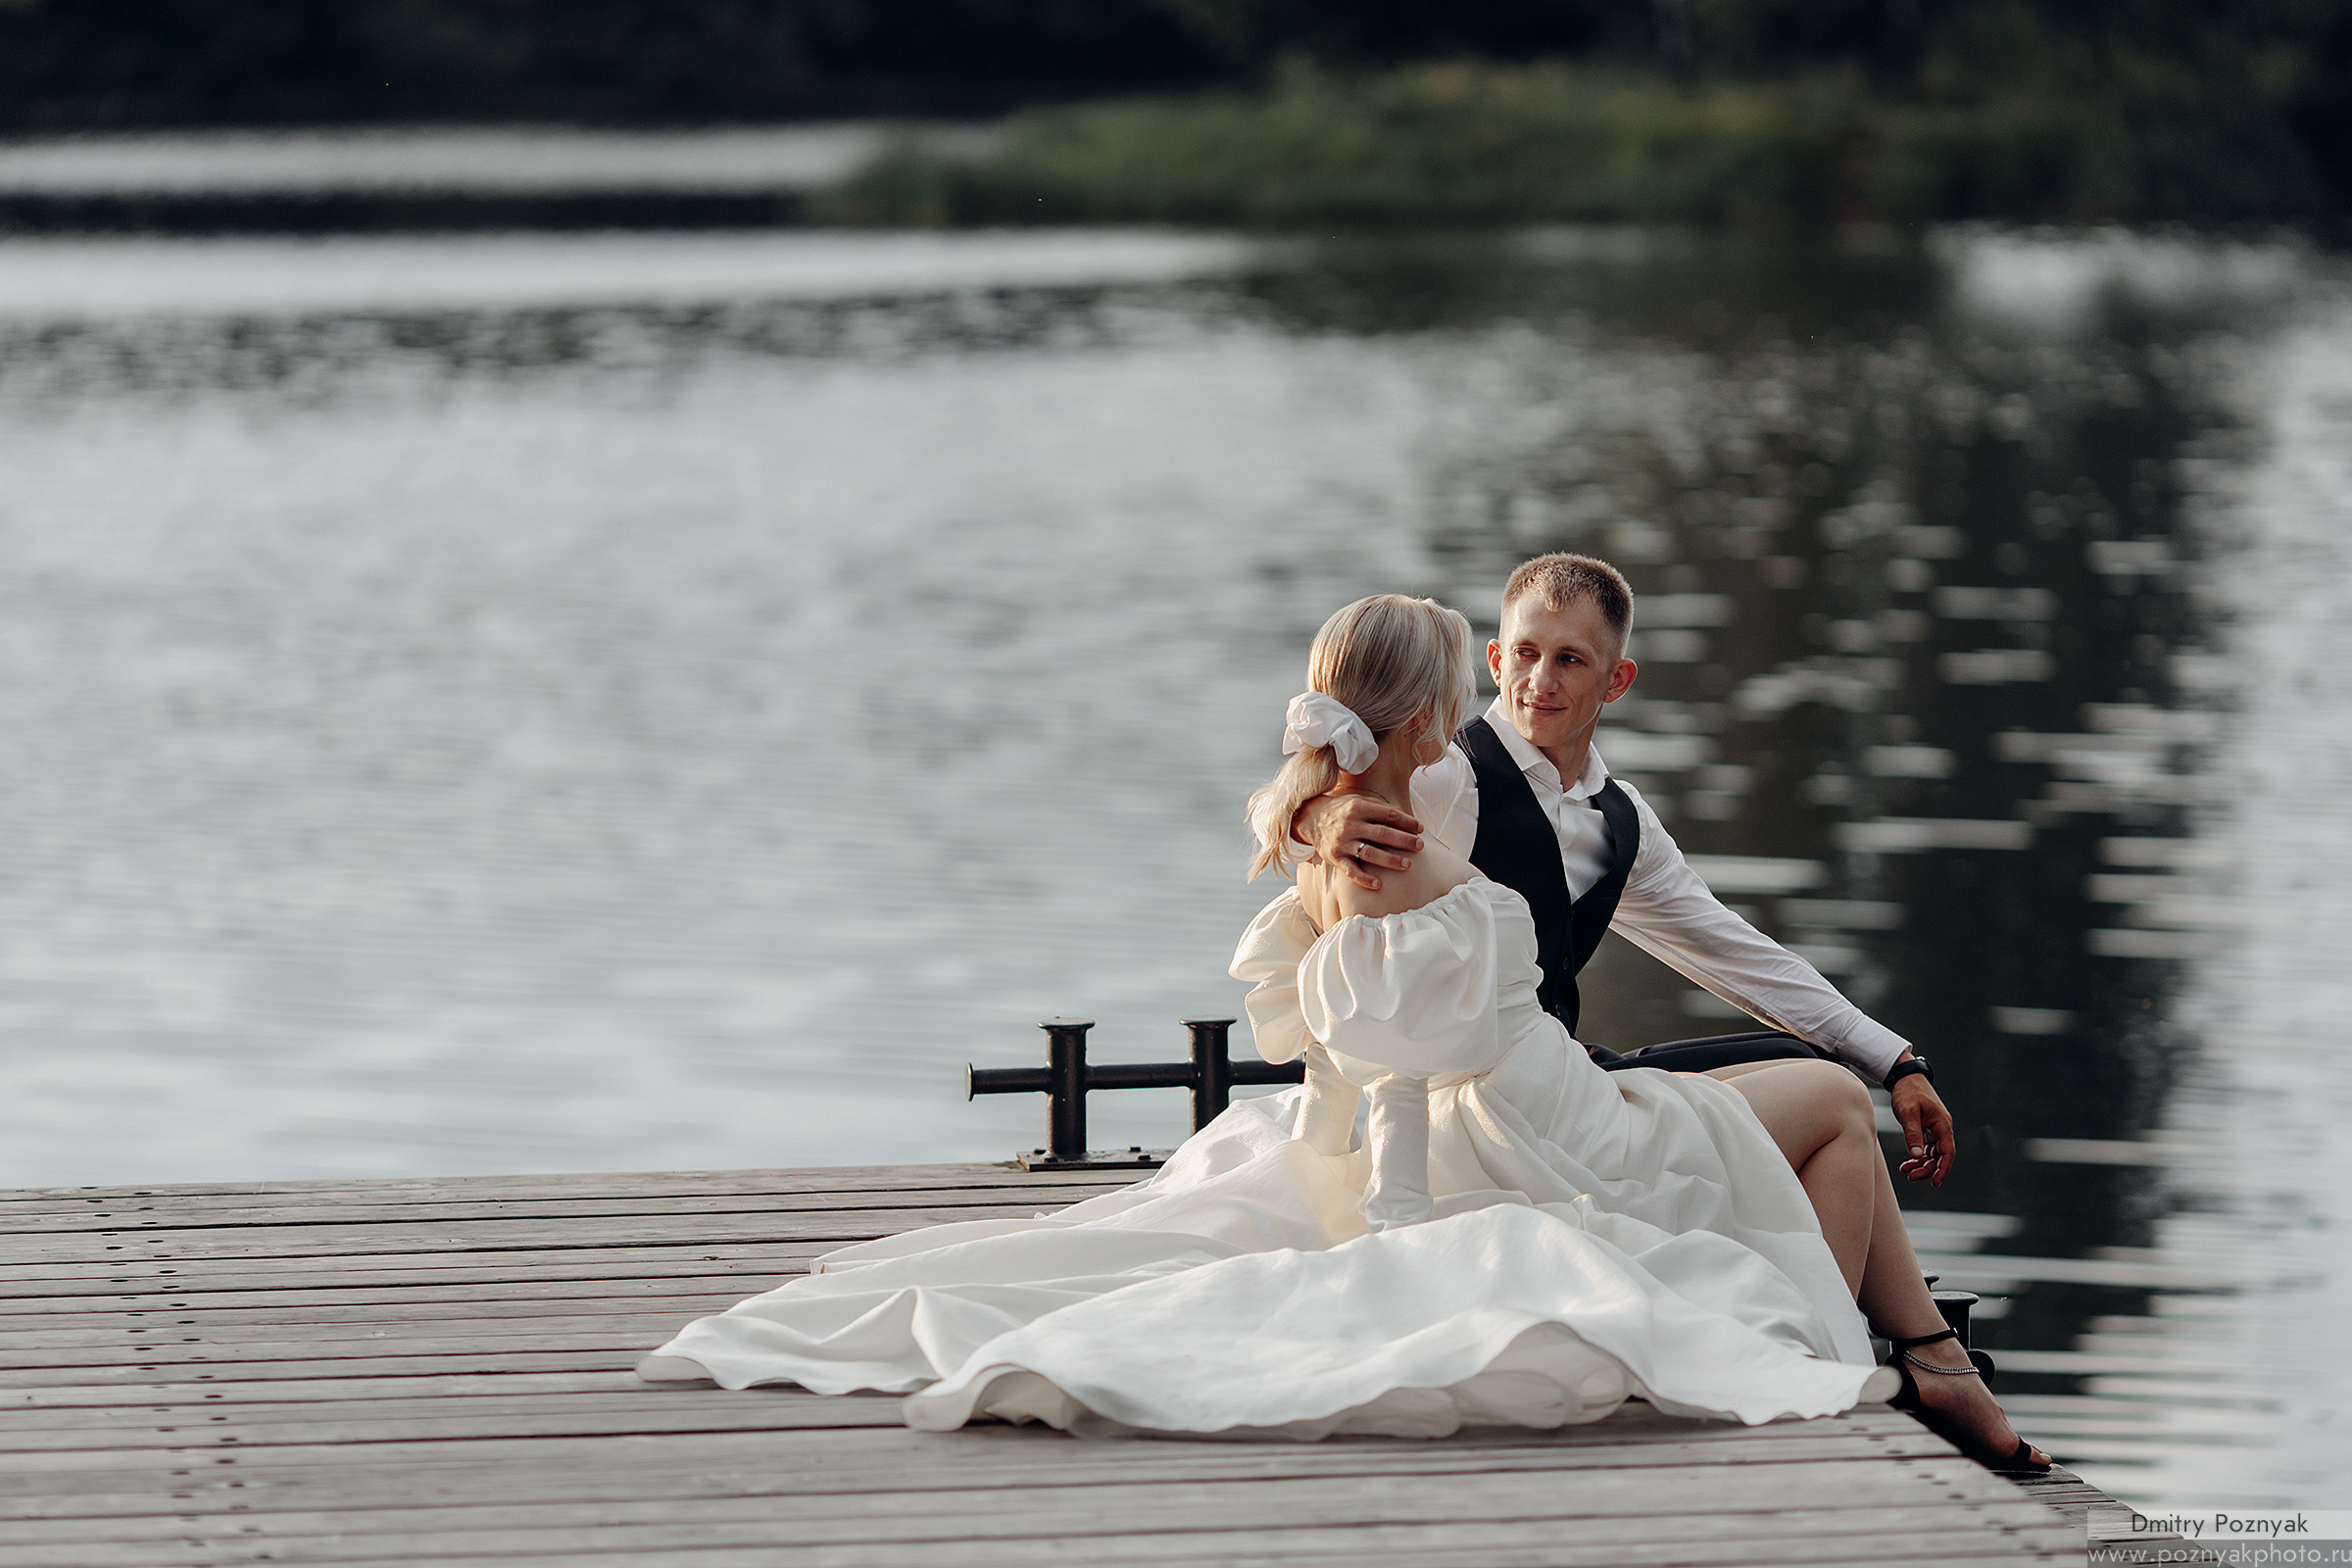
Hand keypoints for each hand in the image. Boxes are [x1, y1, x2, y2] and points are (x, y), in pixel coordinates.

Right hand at [1293, 793, 1422, 892]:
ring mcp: (1342, 843)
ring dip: (1390, 860)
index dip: (1406, 822)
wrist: (1311, 818)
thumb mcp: (1358, 801)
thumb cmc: (1342, 809)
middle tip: (1420, 846)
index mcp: (1357, 807)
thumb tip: (1405, 817)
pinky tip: (1379, 884)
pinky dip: (1364, 879)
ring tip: (1407, 865)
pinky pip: (1351, 871)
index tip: (1420, 829)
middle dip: (1404, 840)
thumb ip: (1380, 807)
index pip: (1388, 815)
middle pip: (1382, 834)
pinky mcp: (1335, 857)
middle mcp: (1350, 825)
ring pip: (1370, 853)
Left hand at [1890, 1071, 1954, 1185]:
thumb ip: (1912, 1134)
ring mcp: (1934, 1129)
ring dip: (1921, 1164)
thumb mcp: (1908, 1113)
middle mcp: (1941, 1128)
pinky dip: (1918, 1156)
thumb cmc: (1908, 1092)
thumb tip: (1916, 1156)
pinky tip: (1907, 1163)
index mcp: (1942, 1124)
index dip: (1942, 1169)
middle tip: (1910, 1177)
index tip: (1934, 1183)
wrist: (1904, 1077)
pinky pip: (1926, 1148)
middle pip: (1939, 1156)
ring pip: (1932, 1154)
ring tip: (1906, 1171)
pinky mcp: (1926, 1128)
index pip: (1947, 1152)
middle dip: (1927, 1169)